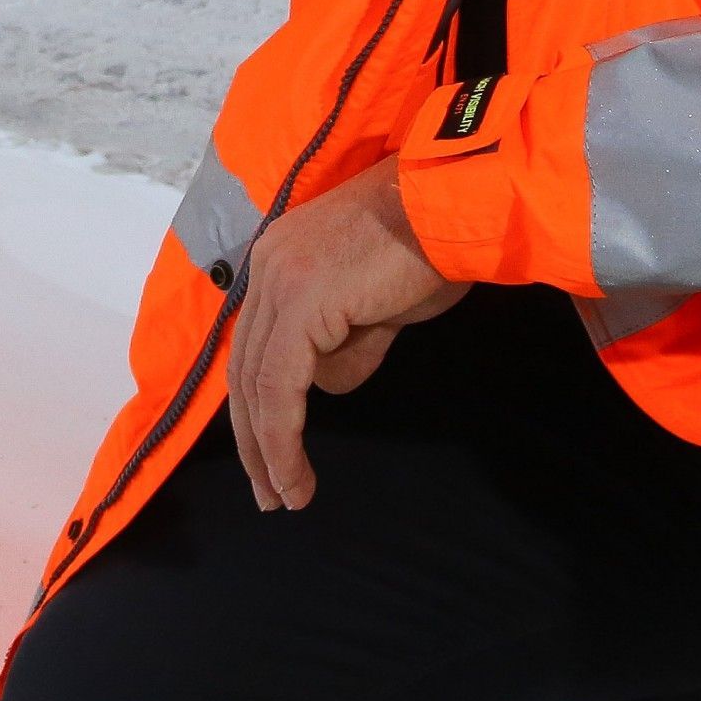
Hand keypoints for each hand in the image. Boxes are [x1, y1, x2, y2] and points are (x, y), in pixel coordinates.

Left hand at [226, 160, 466, 510]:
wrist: (456, 204)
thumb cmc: (434, 245)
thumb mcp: (381, 303)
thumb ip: (348, 337)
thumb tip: (325, 381)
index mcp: (281, 256)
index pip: (253, 344)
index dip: (258, 405)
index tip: (269, 457)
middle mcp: (268, 263)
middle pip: (244, 366)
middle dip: (254, 437)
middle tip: (269, 493)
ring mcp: (280, 280)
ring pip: (257, 383)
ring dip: (269, 448)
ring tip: (288, 495)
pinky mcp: (301, 303)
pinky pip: (281, 387)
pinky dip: (284, 438)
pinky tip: (296, 476)